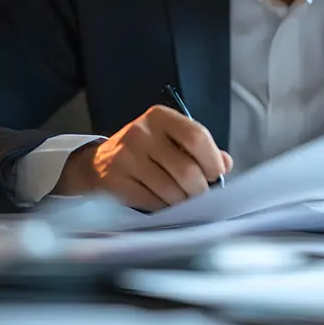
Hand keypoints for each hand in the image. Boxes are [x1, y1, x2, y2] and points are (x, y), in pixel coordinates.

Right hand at [56, 105, 232, 210]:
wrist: (97, 163)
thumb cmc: (145, 151)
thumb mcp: (170, 139)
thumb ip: (200, 148)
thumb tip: (226, 163)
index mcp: (160, 117)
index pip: (197, 137)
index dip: (212, 160)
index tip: (216, 173)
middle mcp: (141, 133)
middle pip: (186, 169)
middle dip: (200, 189)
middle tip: (201, 194)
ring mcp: (126, 157)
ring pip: (170, 190)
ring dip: (183, 201)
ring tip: (183, 199)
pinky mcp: (116, 180)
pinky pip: (152, 202)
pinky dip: (164, 207)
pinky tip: (163, 202)